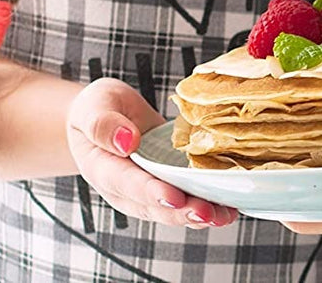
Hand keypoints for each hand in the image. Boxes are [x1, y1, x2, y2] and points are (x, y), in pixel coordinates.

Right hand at [66, 77, 237, 229]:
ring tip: (224, 215)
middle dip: (182, 210)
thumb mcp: (93, 106)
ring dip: (198, 213)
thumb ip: (103, 124)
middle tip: (207, 212)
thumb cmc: (96, 109)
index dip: (152, 192)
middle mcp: (125, 189)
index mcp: (103, 169)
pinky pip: (184, 200)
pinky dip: (206, 204)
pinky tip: (228, 208)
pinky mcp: (164, 186)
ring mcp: (145, 191)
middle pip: (154, 206)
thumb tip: (126, 140)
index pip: (128, 184)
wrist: (103, 117)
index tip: (173, 196)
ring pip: (172, 210)